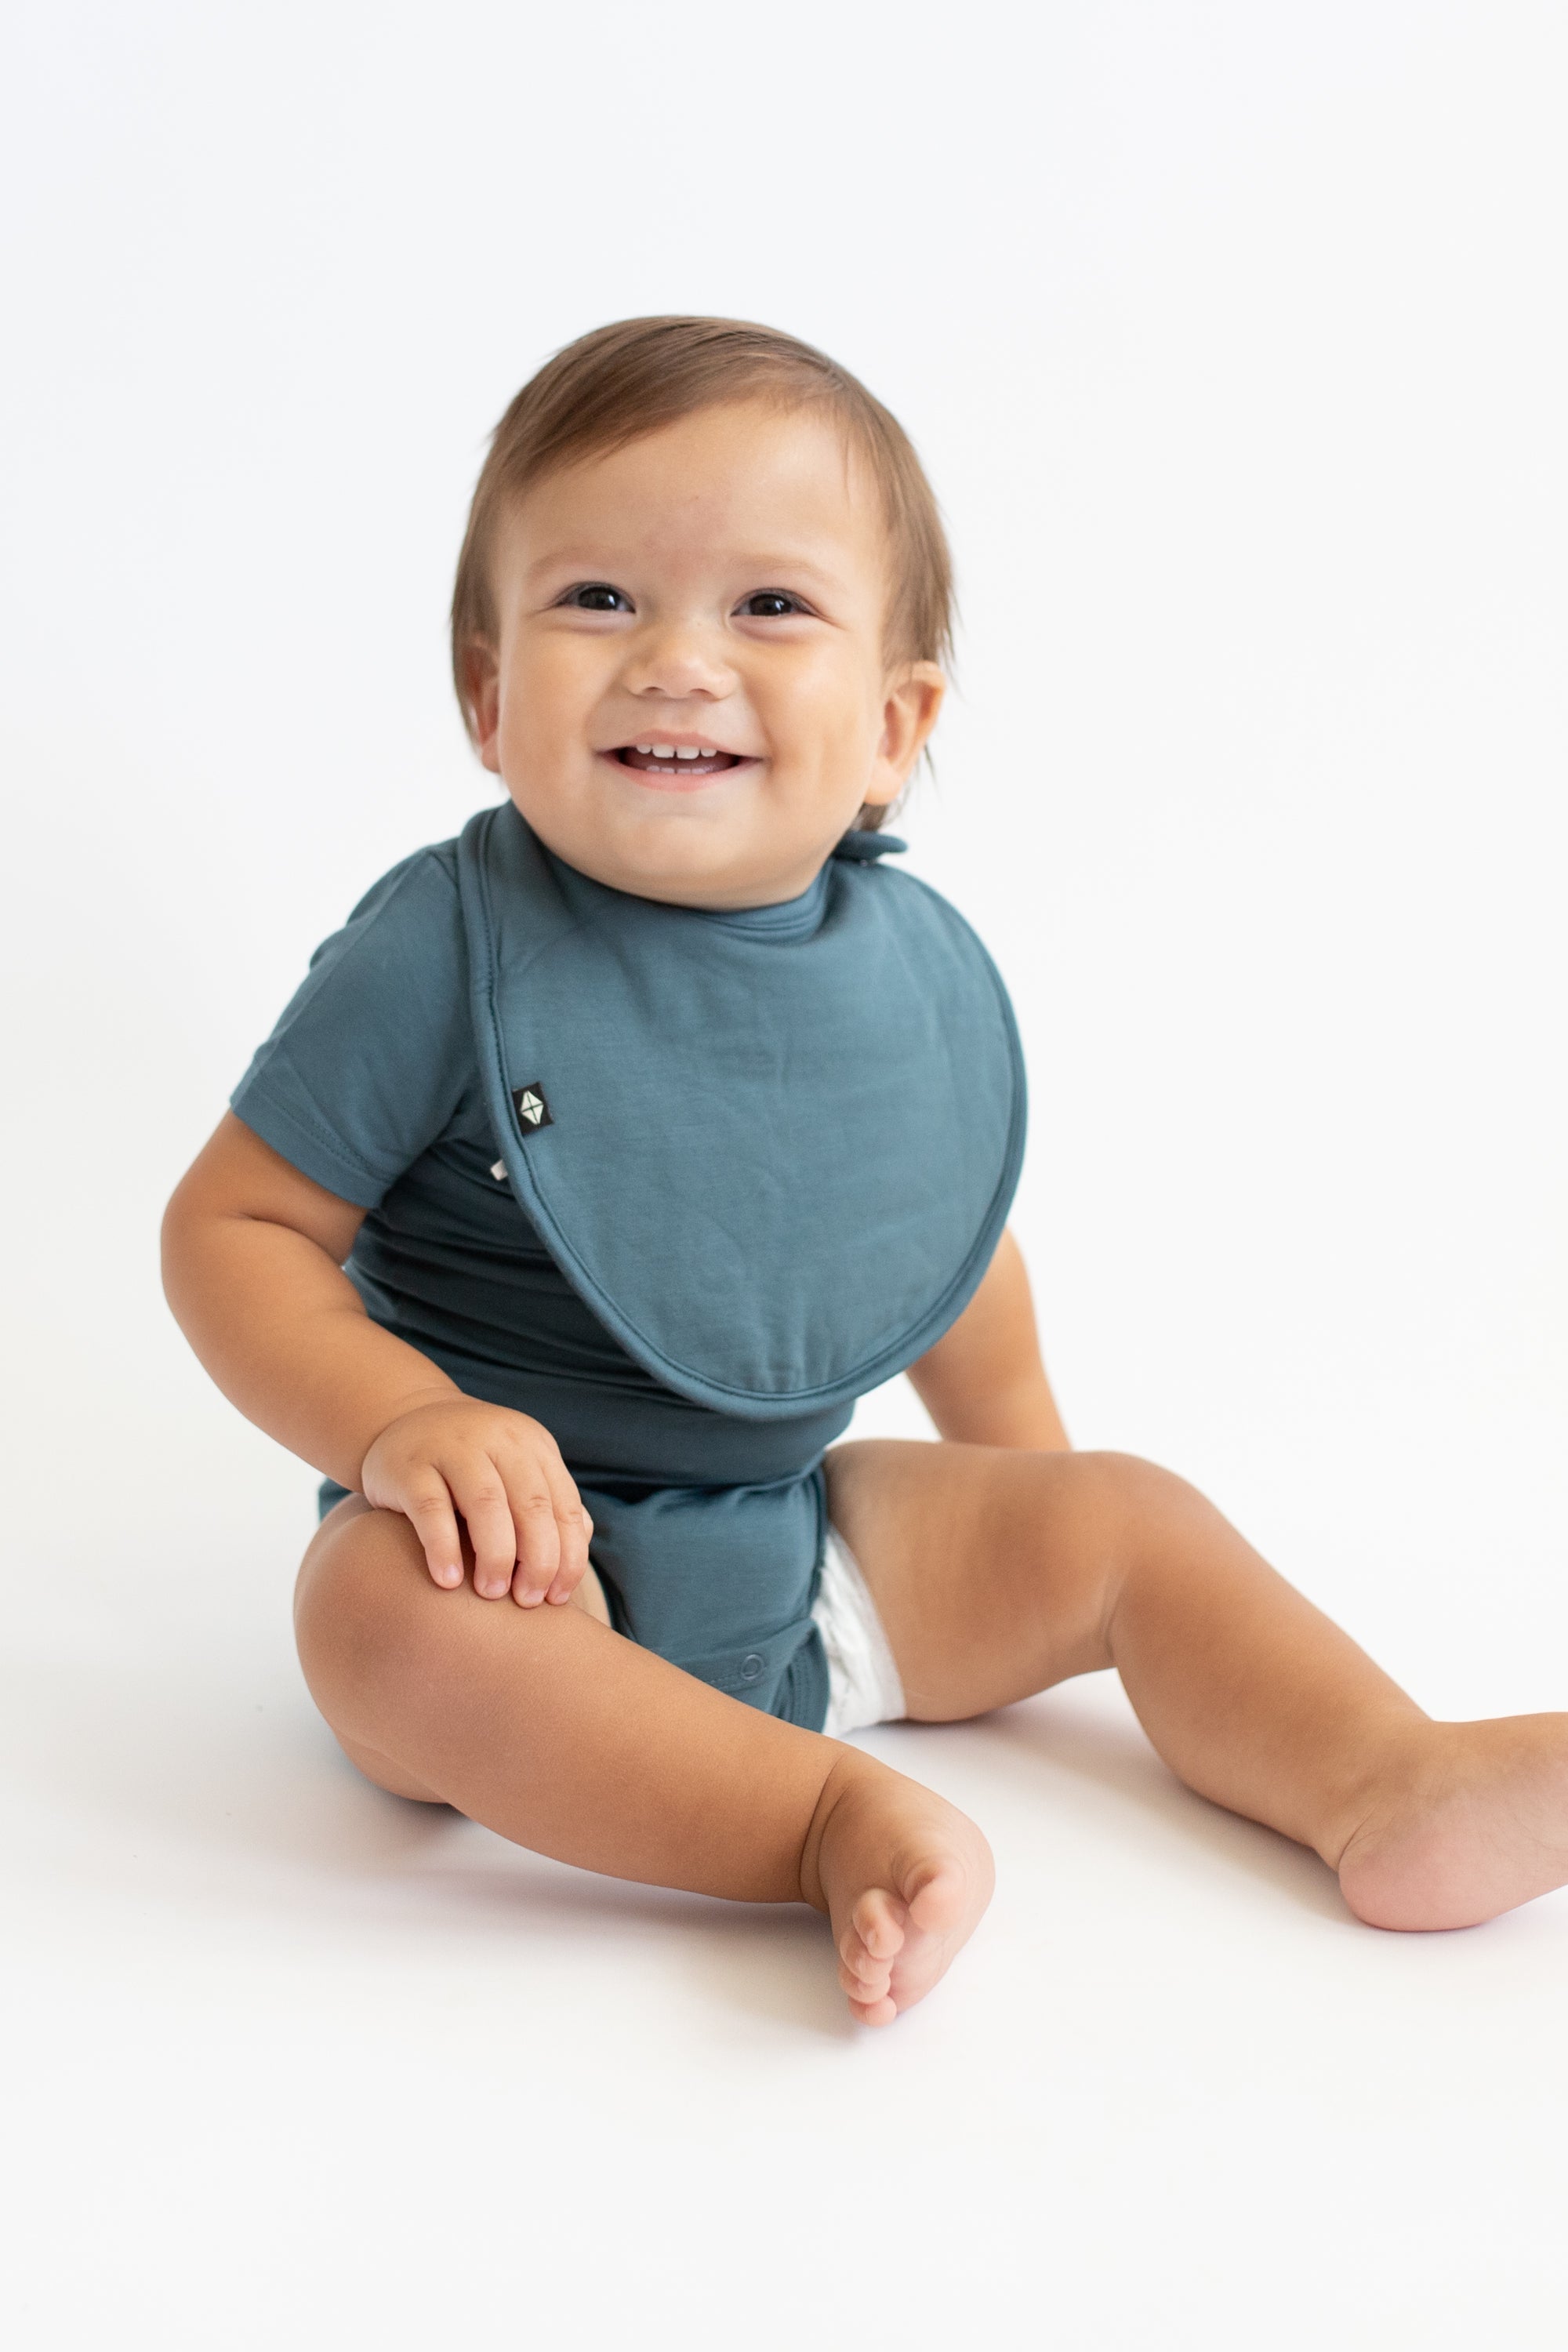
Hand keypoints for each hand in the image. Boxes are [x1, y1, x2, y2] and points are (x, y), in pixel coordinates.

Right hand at [360, 1400, 592, 1606]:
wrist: (404, 1422)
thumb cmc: (471, 1467)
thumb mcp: (515, 1471)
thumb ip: (547, 1504)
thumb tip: (576, 1553)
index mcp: (533, 1446)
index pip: (565, 1506)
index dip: (568, 1557)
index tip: (557, 1598)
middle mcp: (497, 1441)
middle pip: (531, 1506)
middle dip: (537, 1561)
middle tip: (526, 1600)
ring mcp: (451, 1448)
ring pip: (486, 1504)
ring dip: (496, 1555)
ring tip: (491, 1593)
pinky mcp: (409, 1466)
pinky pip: (431, 1508)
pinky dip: (444, 1547)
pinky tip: (449, 1581)